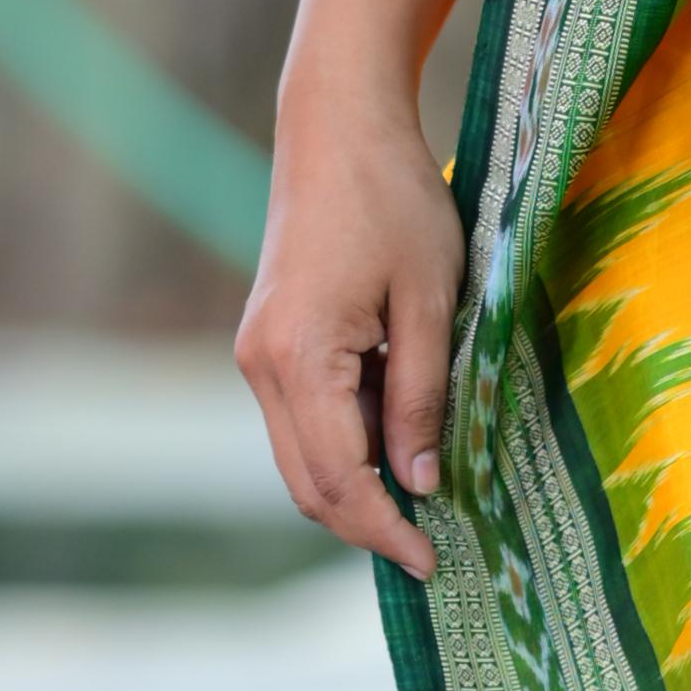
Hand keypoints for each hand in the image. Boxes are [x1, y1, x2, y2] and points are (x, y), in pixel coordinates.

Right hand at [238, 83, 468, 579]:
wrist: (337, 129)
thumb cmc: (394, 202)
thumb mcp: (429, 301)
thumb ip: (421, 396)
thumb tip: (420, 482)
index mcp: (299, 359)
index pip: (339, 479)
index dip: (385, 529)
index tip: (433, 560)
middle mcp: (260, 366)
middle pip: (307, 484)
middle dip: (366, 524)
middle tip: (433, 548)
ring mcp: (257, 355)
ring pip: (302, 457)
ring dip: (358, 486)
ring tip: (427, 497)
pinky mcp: (269, 342)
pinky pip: (304, 419)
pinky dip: (347, 444)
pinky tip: (401, 440)